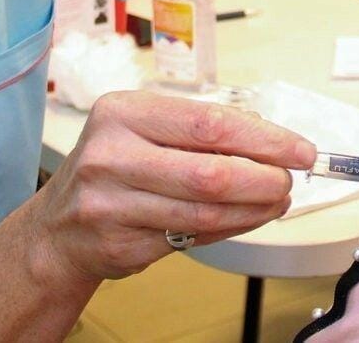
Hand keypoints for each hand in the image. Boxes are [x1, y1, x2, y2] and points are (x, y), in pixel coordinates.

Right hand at [30, 91, 315, 284]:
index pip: (208, 124)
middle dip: (264, 179)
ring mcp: (112, 205)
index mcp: (122, 113)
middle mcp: (111, 156)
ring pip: (205, 212)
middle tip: (289, 180)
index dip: (264, 140)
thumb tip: (272, 143)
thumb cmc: (113, 166)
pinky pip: (192, 237)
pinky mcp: (121, 245)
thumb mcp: (143, 129)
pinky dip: (229, 228)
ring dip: (254, 209)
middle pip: (210, 173)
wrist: (59, 226)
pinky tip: (243, 218)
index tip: (299, 149)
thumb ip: (199, 132)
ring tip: (275, 200)